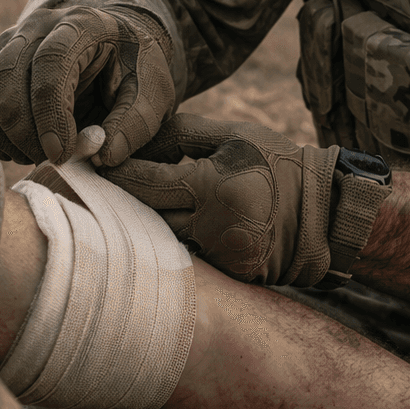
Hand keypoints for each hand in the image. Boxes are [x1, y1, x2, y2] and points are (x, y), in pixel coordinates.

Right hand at [0, 5, 173, 165]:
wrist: (115, 48)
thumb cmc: (135, 71)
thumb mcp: (154, 93)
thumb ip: (135, 124)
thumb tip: (102, 157)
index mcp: (82, 23)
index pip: (51, 63)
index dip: (50, 114)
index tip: (61, 155)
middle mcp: (39, 24)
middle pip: (7, 74)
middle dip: (22, 129)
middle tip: (47, 160)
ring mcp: (11, 39)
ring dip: (3, 133)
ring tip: (34, 156)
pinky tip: (13, 149)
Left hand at [103, 114, 341, 286]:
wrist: (325, 215)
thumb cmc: (278, 164)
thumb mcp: (235, 135)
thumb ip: (181, 133)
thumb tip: (131, 139)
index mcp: (213, 187)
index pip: (143, 182)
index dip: (113, 172)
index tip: (89, 161)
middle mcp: (212, 228)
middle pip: (142, 216)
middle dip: (114, 200)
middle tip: (84, 183)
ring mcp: (218, 258)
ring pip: (157, 240)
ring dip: (135, 223)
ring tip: (109, 205)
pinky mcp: (224, 275)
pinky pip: (182, 256)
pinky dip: (164, 242)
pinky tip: (146, 229)